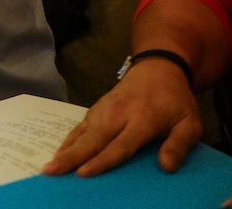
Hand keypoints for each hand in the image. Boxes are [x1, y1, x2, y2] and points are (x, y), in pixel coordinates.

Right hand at [43, 60, 202, 176]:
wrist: (157, 68)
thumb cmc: (175, 101)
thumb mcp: (190, 123)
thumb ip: (179, 145)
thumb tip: (166, 166)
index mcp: (142, 120)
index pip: (119, 145)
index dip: (101, 160)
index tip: (83, 173)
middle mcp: (118, 114)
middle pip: (92, 139)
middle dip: (71, 156)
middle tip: (51, 170)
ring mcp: (104, 109)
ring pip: (82, 132)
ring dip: (66, 149)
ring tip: (50, 165)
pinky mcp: (96, 108)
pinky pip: (80, 126)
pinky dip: (68, 139)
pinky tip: (60, 151)